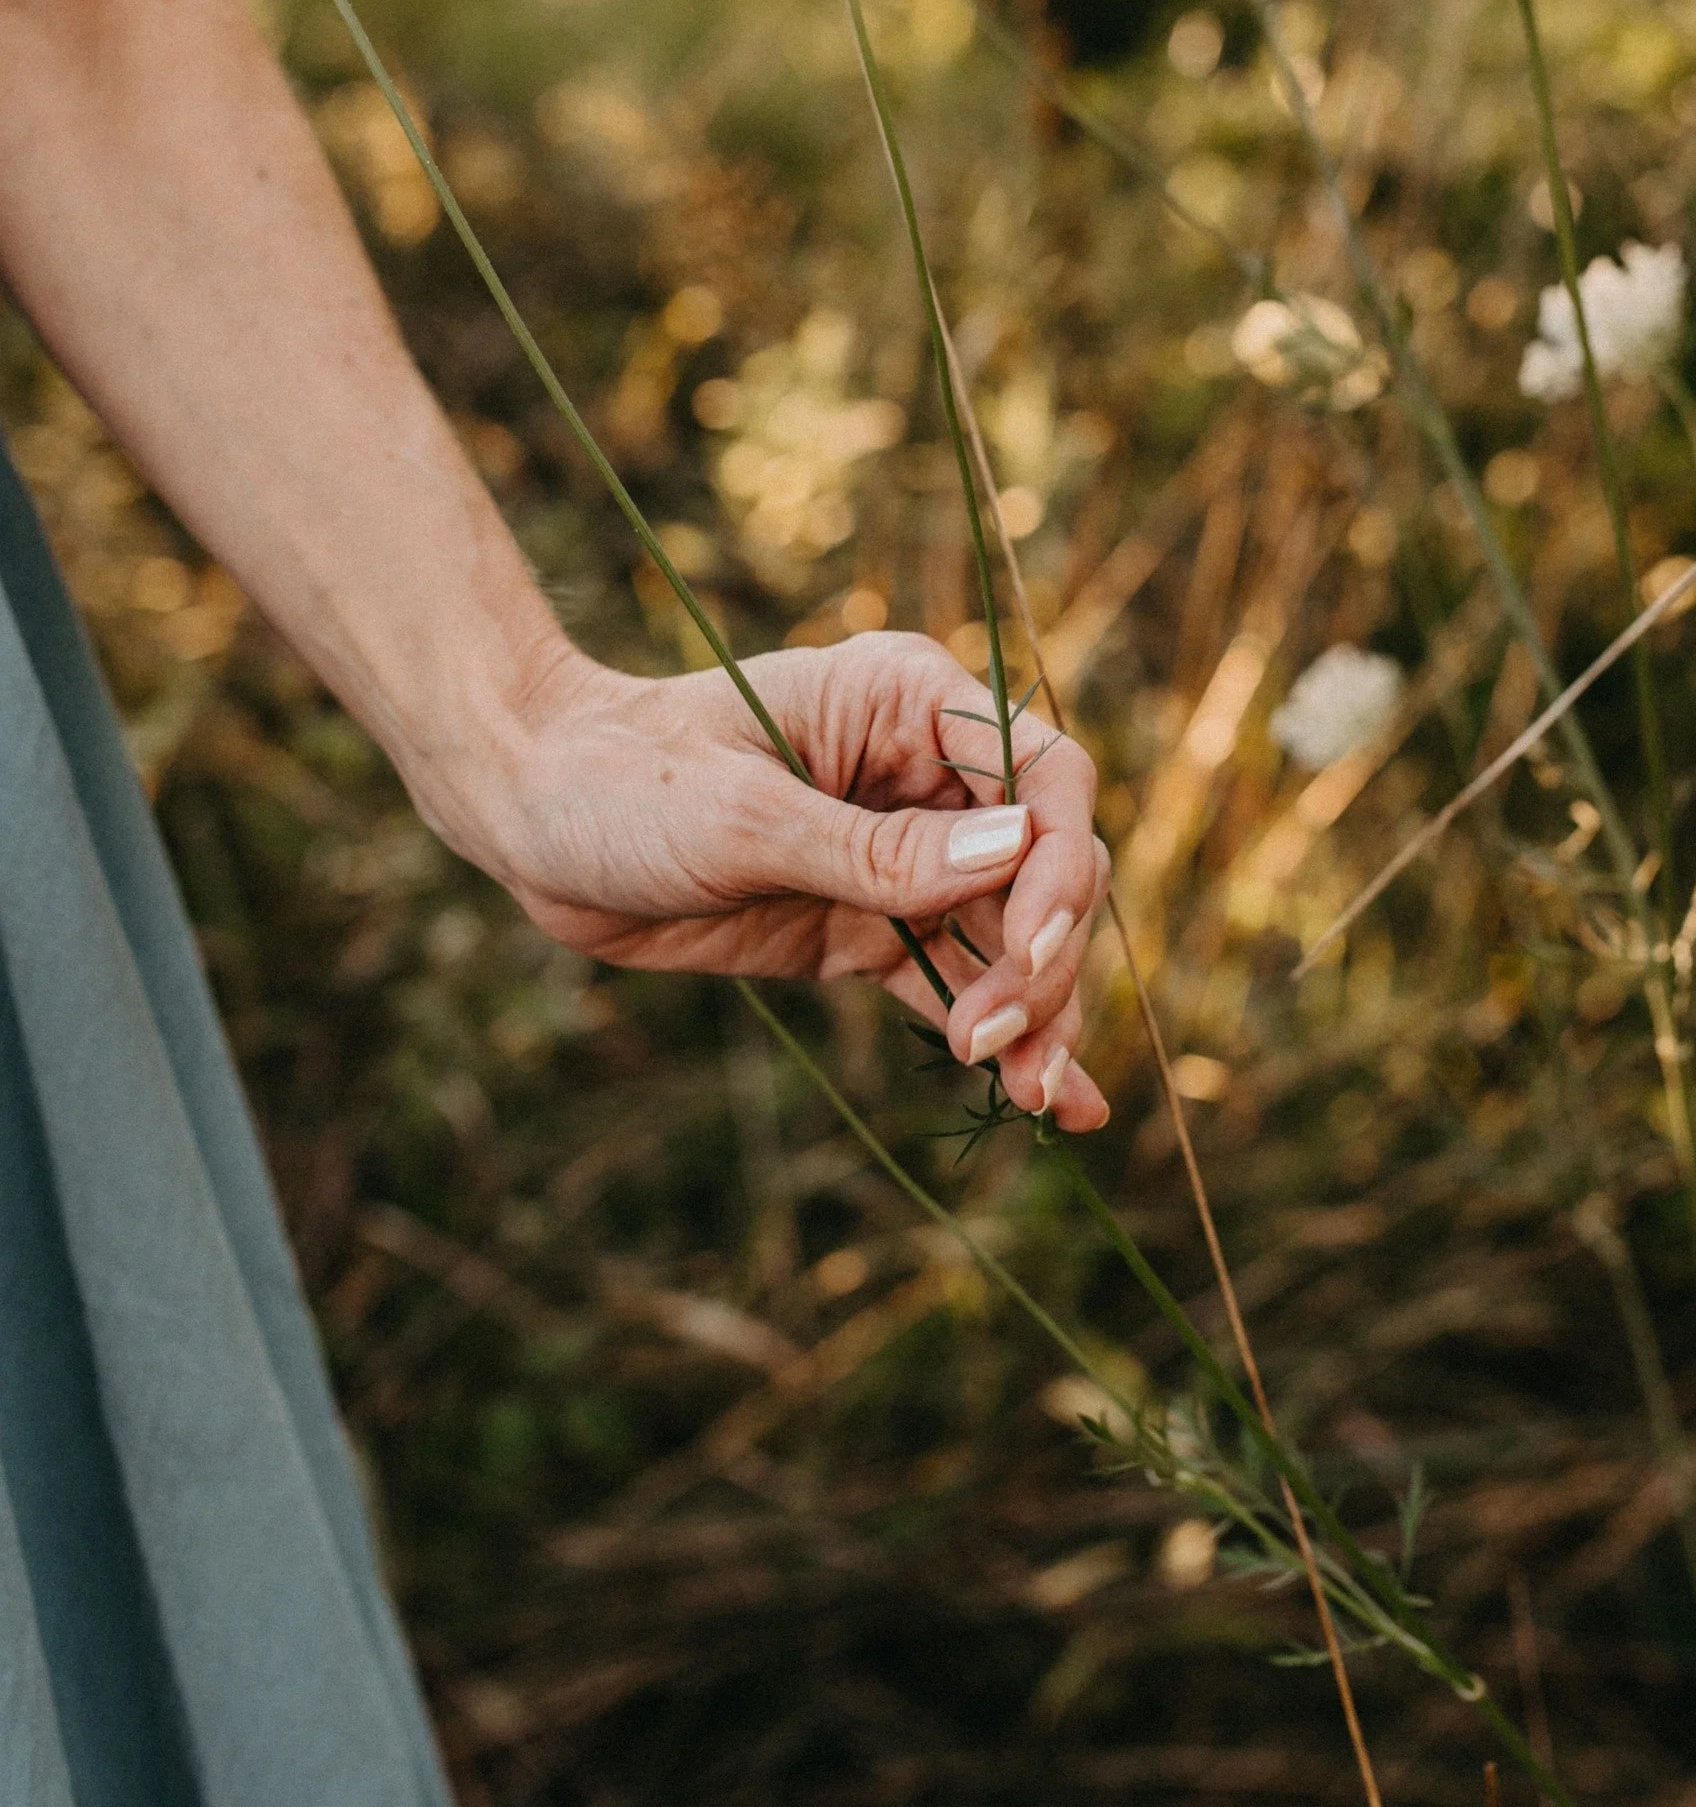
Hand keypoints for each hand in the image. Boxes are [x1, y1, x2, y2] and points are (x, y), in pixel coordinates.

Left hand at [446, 630, 1110, 1130]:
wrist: (529, 819)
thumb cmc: (623, 779)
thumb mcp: (743, 816)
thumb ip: (877, 851)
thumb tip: (1014, 854)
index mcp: (909, 702)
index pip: (1042, 774)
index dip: (1056, 861)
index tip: (1026, 944)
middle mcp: (926, 774)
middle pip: (1043, 866)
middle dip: (1043, 956)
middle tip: (1002, 1041)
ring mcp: (903, 857)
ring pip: (1011, 936)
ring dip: (1038, 1013)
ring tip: (1039, 1097)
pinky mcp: (868, 929)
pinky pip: (957, 982)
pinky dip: (1005, 1035)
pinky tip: (1056, 1104)